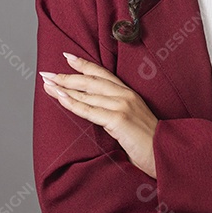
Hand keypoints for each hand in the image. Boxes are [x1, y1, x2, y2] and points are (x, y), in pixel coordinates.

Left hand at [39, 53, 158, 178]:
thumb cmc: (149, 143)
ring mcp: (122, 106)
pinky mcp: (118, 119)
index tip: (68, 58)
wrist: (165, 154)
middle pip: (91, 81)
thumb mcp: (132, 121)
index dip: (84, 65)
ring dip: (64, 88)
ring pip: (87, 94)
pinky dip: (73, 103)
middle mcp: (126, 96)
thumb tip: (95, 112)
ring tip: (47, 84)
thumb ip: (116, 113)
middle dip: (67, 76)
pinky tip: (60, 98)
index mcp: (130, 94)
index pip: (103, 74)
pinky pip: (90, 110)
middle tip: (47, 73)